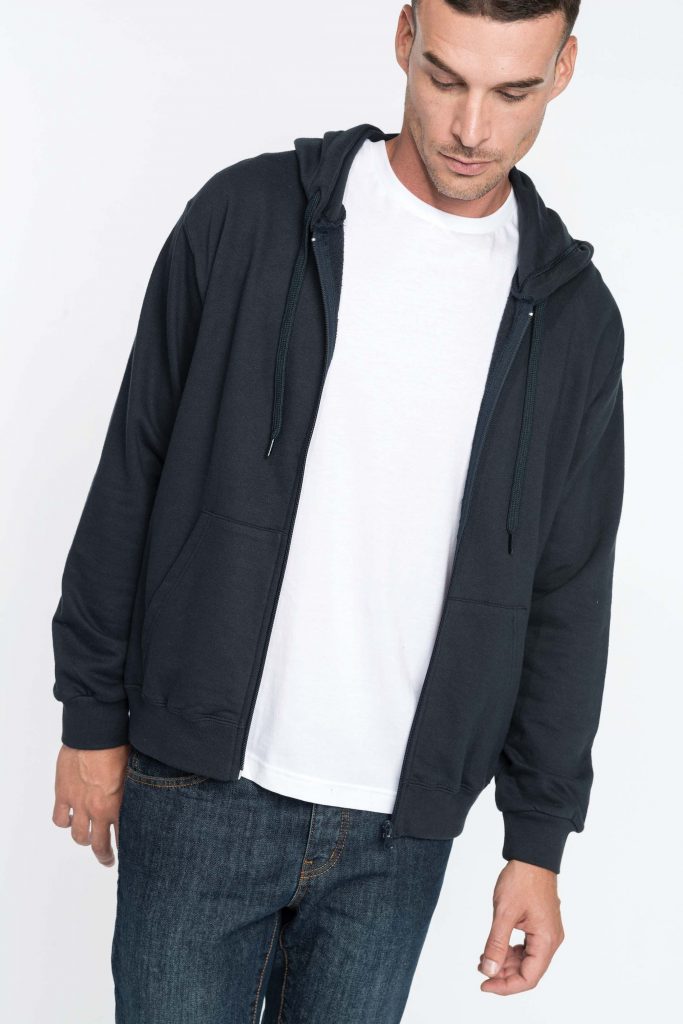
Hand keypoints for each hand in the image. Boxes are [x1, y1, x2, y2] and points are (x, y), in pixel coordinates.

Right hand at [52, 743, 129, 867]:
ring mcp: (79, 804)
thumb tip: (147, 796)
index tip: (132, 853)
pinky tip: (70, 819)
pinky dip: (65, 821)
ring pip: (78, 836)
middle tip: (108, 860)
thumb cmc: (120, 746)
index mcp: (119, 805)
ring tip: (88, 841)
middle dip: (104, 856)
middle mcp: (99, 810)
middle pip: (99, 845)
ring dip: (84, 840)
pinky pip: (60, 819)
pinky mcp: (63, 794)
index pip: (125, 837)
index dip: (128, 848)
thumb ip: (137, 790)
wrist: (95, 734)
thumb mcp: (137, 771)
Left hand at [478, 859, 564, 994]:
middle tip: (481, 970)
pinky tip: (496, 947)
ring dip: (507, 963)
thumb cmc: (522, 879)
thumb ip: (497, 944)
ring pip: (528, 960)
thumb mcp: (504, 913)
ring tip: (485, 958)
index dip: (506, 986)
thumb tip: (489, 970)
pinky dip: (512, 951)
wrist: (532, 855)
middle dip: (504, 974)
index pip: (529, 977)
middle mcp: (551, 940)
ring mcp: (547, 932)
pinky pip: (528, 947)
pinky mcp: (541, 925)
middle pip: (529, 971)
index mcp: (546, 940)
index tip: (485, 984)